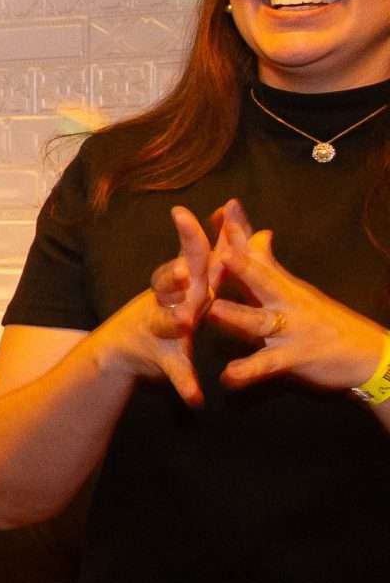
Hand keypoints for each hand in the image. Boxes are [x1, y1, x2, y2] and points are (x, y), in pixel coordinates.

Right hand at [100, 202, 227, 405]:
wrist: (123, 350)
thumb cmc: (168, 314)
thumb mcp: (197, 287)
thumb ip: (224, 259)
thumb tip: (262, 231)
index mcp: (185, 284)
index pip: (189, 254)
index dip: (193, 234)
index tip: (205, 213)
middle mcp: (168, 301)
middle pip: (169, 283)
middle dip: (176, 275)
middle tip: (187, 268)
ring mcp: (158, 328)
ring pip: (167, 321)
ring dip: (173, 319)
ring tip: (184, 321)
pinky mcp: (160, 357)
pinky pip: (177, 371)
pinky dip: (186, 386)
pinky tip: (196, 399)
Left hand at [202, 212, 388, 390]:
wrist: (369, 356)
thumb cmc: (325, 322)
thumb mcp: (296, 291)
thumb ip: (270, 266)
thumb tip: (258, 233)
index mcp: (282, 286)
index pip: (259, 254)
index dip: (241, 232)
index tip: (224, 206)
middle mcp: (286, 303)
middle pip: (261, 279)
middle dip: (241, 264)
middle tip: (219, 250)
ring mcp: (292, 329)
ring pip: (260, 321)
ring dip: (238, 316)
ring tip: (214, 310)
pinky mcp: (296, 357)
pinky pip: (268, 364)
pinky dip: (248, 370)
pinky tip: (228, 376)